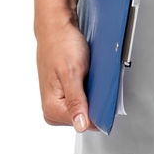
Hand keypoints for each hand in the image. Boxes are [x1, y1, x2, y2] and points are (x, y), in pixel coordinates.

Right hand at [36, 13, 95, 131]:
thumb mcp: (72, 73)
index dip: (98, 110)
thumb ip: (76, 102)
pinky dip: (88, 90)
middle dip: (94, 101)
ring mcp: (58, 102)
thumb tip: (80, 125)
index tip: (102, 95)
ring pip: (86, 109)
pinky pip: (83, 100)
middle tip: (91, 79)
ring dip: (92, 94)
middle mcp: (52, 109)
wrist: (56, 28)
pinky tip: (86, 77)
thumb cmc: (61, 44)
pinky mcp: (64, 95)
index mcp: (51, 108)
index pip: (85, 124)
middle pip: (86, 118)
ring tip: (86, 75)